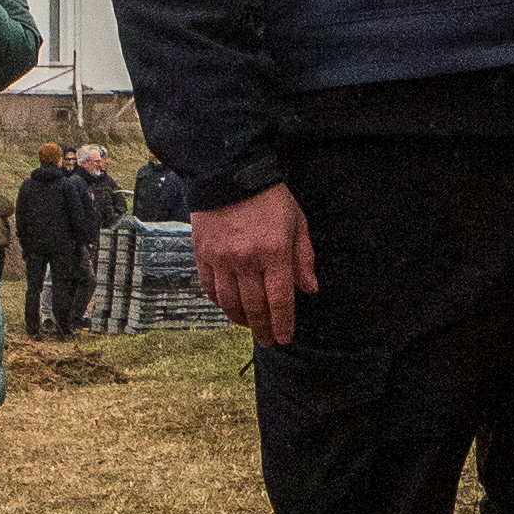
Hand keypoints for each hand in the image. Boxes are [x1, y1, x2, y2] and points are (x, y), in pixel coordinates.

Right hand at [194, 181, 316, 345]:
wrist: (229, 173)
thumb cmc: (269, 198)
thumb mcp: (297, 222)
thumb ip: (304, 258)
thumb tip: (309, 288)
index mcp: (274, 252)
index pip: (280, 299)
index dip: (283, 323)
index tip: (284, 337)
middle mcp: (247, 260)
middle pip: (254, 306)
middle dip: (262, 328)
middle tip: (267, 340)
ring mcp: (222, 259)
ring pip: (230, 302)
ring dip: (240, 319)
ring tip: (249, 327)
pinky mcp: (203, 254)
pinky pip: (210, 288)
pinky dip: (219, 302)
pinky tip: (228, 308)